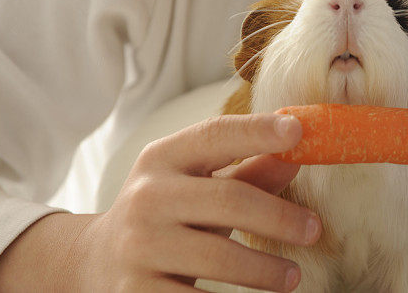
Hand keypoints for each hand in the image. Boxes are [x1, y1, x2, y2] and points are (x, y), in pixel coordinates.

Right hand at [75, 113, 320, 291]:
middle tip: (314, 230)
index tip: (299, 130)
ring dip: (264, 271)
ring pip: (218, 259)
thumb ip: (250, 170)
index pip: (215, 134)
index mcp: (164, 158)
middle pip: (228, 200)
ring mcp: (138, 247)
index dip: (257, 131)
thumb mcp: (199, 183)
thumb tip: (300, 149)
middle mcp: (147, 197)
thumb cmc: (169, 213)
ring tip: (293, 277)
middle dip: (279, 217)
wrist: (93, 260)